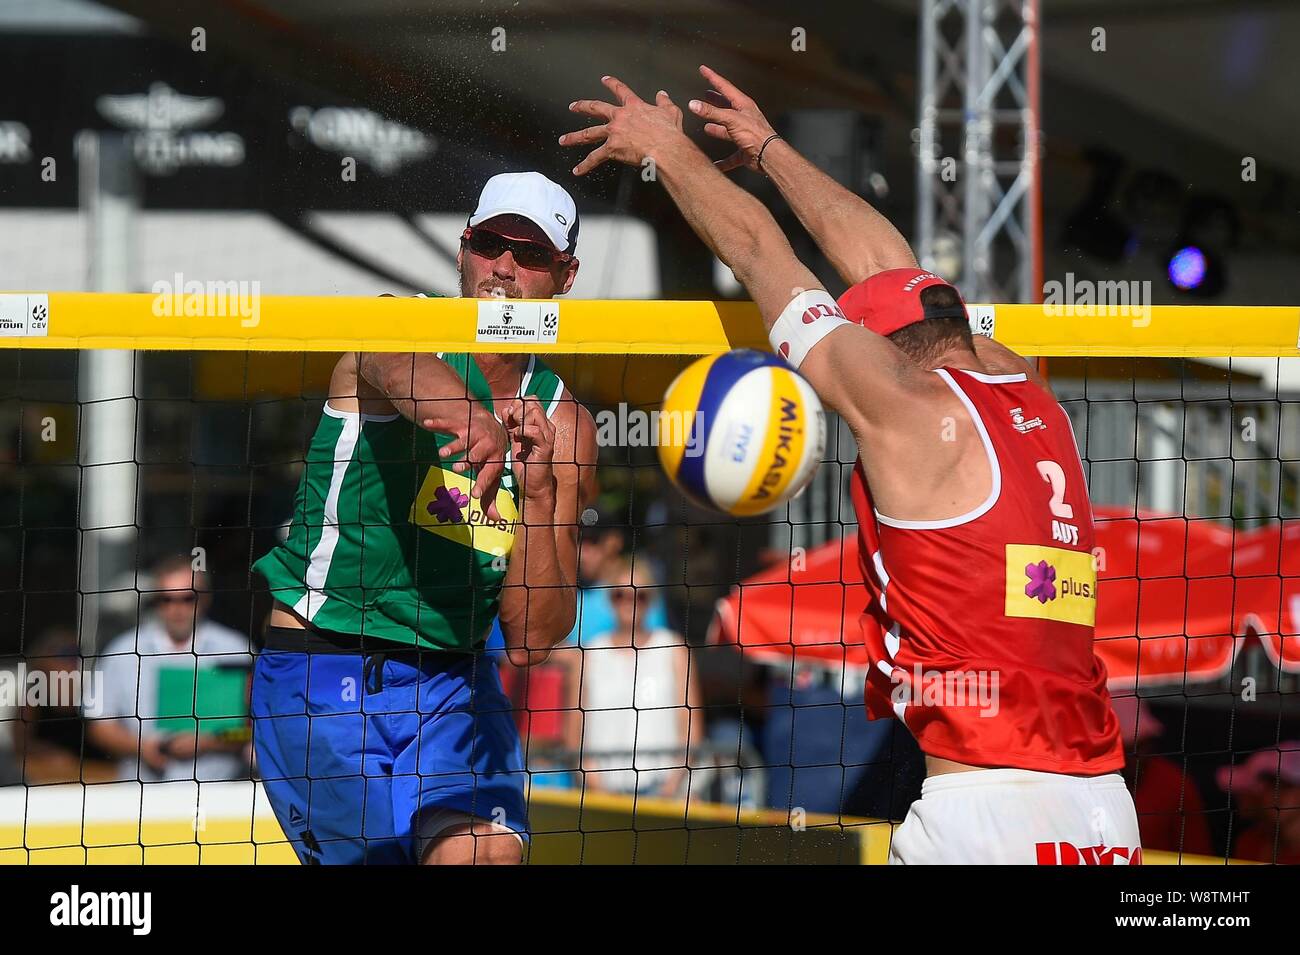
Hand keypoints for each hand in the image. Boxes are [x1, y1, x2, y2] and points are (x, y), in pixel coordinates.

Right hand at [433, 403, 507, 520]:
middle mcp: (486, 446)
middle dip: (467, 461)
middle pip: (476, 454)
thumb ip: (491, 498)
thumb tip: (496, 520)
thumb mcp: (493, 476)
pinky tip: (426, 424)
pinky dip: (438, 424)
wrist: (493, 426)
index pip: (489, 474)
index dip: (482, 484)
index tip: (475, 495)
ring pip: (463, 439)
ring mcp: (474, 434)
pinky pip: (449, 423)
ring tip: (442, 452)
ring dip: (453, 445)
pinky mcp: (461, 424)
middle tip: (457, 468)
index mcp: (495, 460)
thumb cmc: (491, 457)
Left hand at [502, 397, 556, 507]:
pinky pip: (535, 430)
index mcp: (541, 424)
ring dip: (520, 419)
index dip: (518, 404)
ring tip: (515, 431)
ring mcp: (548, 436)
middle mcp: (547, 427)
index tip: (509, 415)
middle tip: (511, 422)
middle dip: (518, 409)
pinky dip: (523, 430)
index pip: (532, 401)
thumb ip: (511, 424)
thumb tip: (506, 409)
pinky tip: (517, 437)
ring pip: (535, 413)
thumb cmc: (525, 463)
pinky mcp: (545, 447)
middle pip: (533, 404)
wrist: (533, 484)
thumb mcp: (515, 439)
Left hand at [560, 75, 686, 175]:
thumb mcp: (671, 112)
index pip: (620, 91)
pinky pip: (594, 158)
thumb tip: (662, 94)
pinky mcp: (611, 149)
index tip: (604, 80)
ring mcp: (613, 133)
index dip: (612, 84)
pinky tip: (577, 170)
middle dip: (582, 107)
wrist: (665, 148)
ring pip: (588, 134)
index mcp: (634, 107)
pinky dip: (585, 165)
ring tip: (564, 140)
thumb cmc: (669, 133)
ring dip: (574, 137)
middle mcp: (619, 117)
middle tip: (573, 107)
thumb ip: (664, 102)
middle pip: (596, 108)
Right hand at [686, 65, 778, 172]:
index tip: (703, 69)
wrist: (768, 155)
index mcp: (742, 105)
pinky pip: (730, 156)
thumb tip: (694, 104)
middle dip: (715, 101)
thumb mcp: (730, 119)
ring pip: (727, 129)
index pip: (724, 87)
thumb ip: (711, 112)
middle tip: (705, 94)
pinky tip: (715, 164)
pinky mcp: (744, 150)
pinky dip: (723, 160)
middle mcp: (744, 117)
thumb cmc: (756, 134)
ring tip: (706, 126)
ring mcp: (744, 134)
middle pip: (726, 106)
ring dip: (716, 127)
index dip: (712, 77)